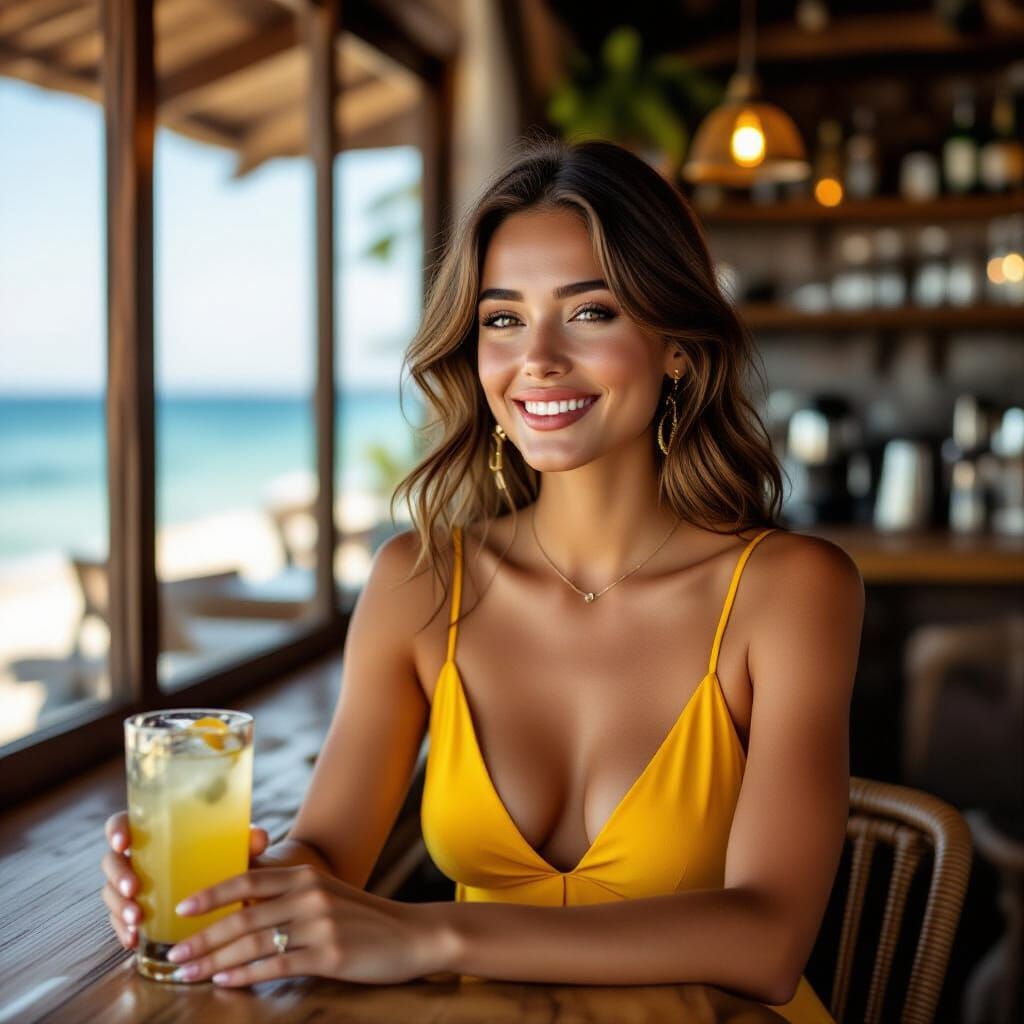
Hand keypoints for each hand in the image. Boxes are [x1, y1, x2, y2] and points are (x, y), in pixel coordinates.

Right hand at [101, 810, 269, 950]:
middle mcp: (140, 857)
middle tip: (133, 889)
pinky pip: (120, 920)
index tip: (123, 842)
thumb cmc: (230, 858)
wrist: (235, 888)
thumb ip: (247, 841)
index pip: (125, 823)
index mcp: (156, 831)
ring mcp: (134, 885)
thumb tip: (259, 837)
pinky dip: (123, 930)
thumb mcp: (238, 849)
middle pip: (112, 861)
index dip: (117, 830)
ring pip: (112, 893)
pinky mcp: (136, 911)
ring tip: (137, 921)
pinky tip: (133, 940)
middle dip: (118, 876)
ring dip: (118, 907)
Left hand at [161, 864, 452, 986]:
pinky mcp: (329, 955)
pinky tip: (225, 980)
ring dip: (215, 958)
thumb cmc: (363, 917)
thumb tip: (241, 903)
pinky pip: (277, 965)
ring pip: (253, 941)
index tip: (182, 907)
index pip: (247, 879)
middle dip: (203, 935)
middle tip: (174, 951)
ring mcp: (319, 925)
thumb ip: (289, 895)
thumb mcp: (326, 893)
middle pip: (243, 914)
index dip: (212, 893)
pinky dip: (246, 973)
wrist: (412, 934)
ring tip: (188, 971)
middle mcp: (309, 895)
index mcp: (305, 876)